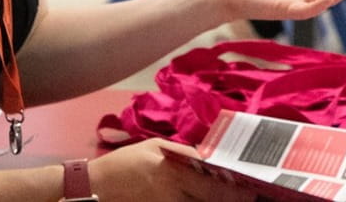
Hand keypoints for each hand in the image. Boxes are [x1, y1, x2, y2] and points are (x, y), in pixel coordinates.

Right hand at [90, 138, 256, 200]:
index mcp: (172, 168)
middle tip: (250, 194)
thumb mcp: (153, 148)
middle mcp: (171, 189)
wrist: (93, 188)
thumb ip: (183, 152)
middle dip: (233, 197)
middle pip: (211, 196)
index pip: (211, 176)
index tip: (251, 182)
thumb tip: (209, 155)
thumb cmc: (125, 163)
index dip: (233, 182)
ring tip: (236, 199)